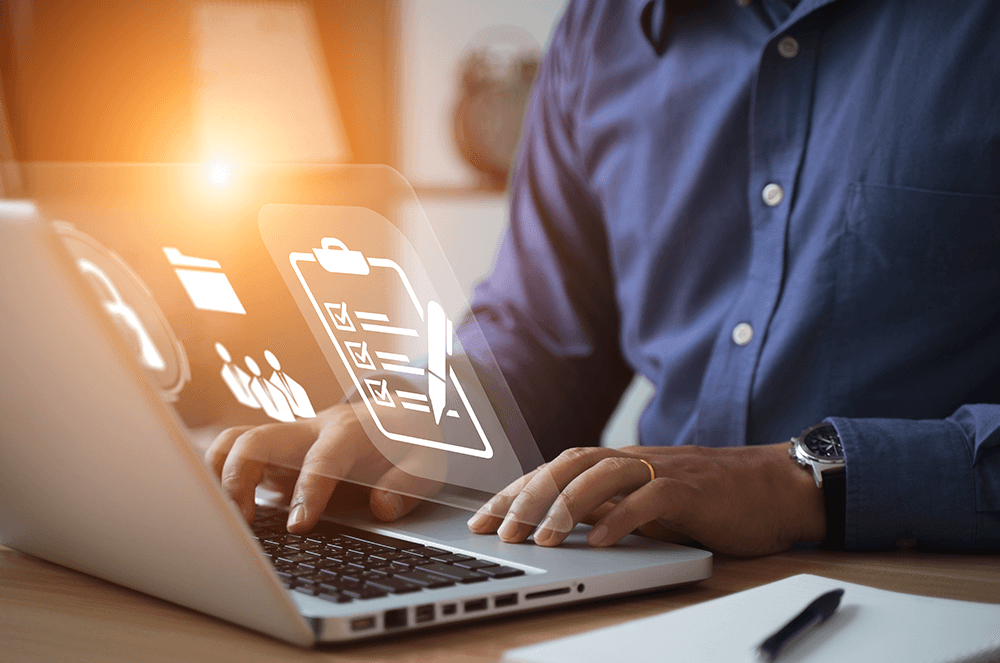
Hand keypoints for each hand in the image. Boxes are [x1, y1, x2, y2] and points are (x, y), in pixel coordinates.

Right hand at [205, 403, 444, 532]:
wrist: (397, 415)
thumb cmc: (408, 440)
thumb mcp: (426, 461)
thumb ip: (407, 483)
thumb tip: (382, 507)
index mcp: (349, 431)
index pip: (322, 459)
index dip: (308, 491)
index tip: (297, 526)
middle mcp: (310, 430)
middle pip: (259, 439)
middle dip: (238, 477)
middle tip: (241, 523)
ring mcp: (288, 440)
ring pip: (236, 441)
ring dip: (219, 475)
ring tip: (224, 518)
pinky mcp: (275, 454)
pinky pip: (235, 455)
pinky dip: (217, 477)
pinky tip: (218, 510)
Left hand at [466, 444, 825, 556]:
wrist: (777, 485)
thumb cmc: (713, 498)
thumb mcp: (650, 503)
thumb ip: (612, 508)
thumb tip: (566, 527)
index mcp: (621, 463)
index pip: (556, 469)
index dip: (517, 491)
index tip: (484, 519)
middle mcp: (635, 460)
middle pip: (568, 467)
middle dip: (528, 498)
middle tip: (498, 532)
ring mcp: (663, 470)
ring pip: (602, 477)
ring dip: (566, 507)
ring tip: (542, 540)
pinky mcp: (694, 489)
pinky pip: (652, 498)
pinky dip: (625, 518)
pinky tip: (603, 540)